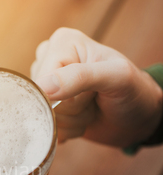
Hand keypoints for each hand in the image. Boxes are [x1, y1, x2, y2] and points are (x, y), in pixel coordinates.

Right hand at [31, 27, 162, 145]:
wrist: (137, 119)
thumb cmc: (133, 92)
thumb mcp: (116, 77)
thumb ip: (81, 77)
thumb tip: (43, 86)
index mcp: (63, 42)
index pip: (43, 80)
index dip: (66, 96)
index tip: (91, 92)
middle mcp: (50, 59)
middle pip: (40, 98)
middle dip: (69, 109)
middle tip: (92, 100)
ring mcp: (47, 83)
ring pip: (41, 114)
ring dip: (70, 120)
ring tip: (89, 109)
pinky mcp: (47, 104)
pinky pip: (42, 125)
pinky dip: (65, 129)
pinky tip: (81, 118)